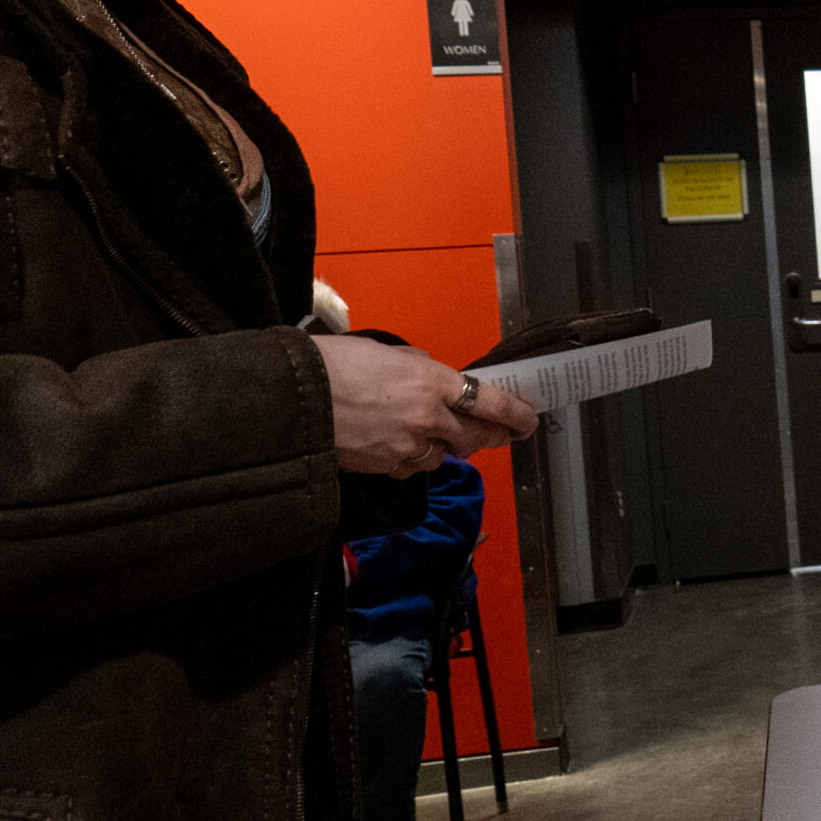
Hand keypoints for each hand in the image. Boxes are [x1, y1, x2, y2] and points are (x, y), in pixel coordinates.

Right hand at [313, 334, 538, 476]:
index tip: (528, 418)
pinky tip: (403, 443)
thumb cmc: (331, 366)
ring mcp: (408, 446)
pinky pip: (414, 466)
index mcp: (431, 381)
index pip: (491, 401)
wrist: (292, 400)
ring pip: (446, 454)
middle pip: (478, 435)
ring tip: (438, 432)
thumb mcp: (385, 353)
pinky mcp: (388, 467)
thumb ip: (420, 367)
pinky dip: (416, 457)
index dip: (516, 413)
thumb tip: (435, 377)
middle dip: (493, 435)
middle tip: (503, 433)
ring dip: (448, 445)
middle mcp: (428, 417)